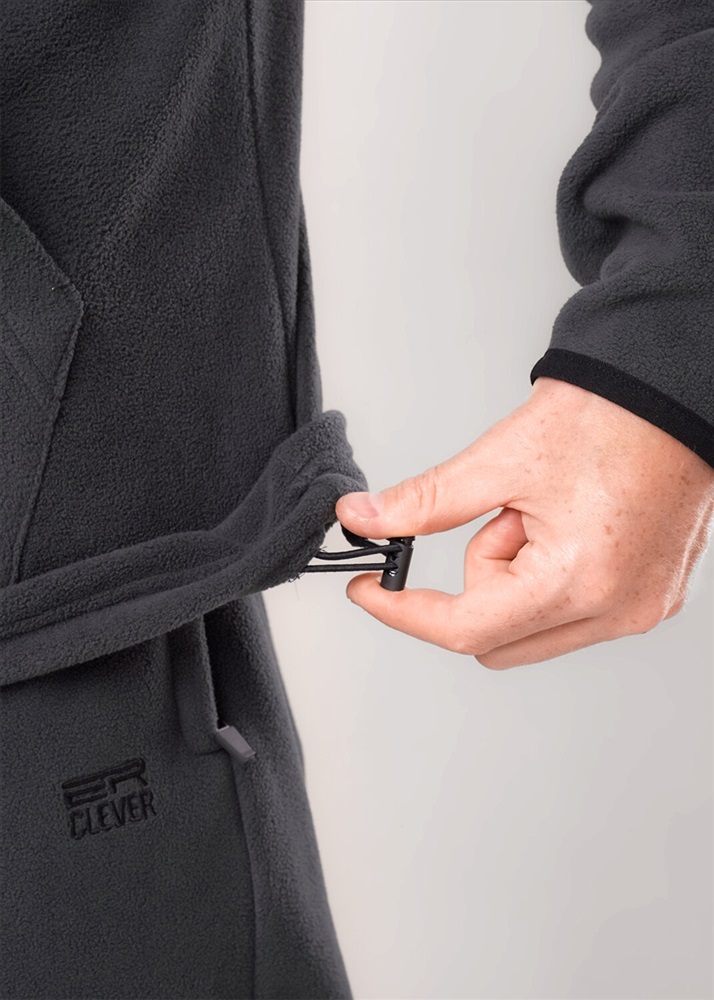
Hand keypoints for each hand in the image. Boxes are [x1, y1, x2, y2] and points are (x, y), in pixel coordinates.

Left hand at [335, 377, 713, 667]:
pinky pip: (570, 612)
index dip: (404, 610)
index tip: (369, 591)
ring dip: (515, 576)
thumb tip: (365, 520)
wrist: (671, 392)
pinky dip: (547, 576)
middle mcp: (617, 610)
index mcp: (579, 582)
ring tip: (545, 511)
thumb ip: (425, 502)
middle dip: (479, 580)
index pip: (465, 629)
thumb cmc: (609, 417)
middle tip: (502, 515)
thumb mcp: (500, 459)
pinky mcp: (651, 597)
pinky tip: (568, 525)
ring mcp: (640, 608)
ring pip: (530, 627)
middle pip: (497, 638)